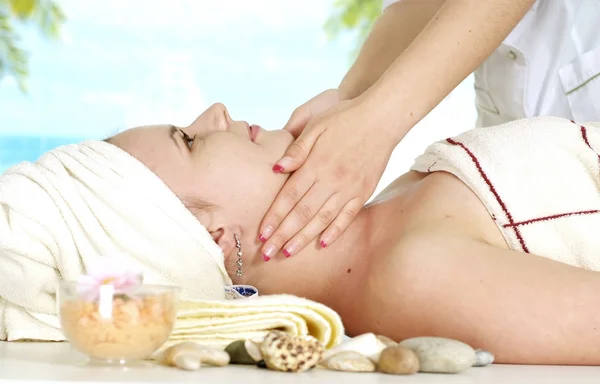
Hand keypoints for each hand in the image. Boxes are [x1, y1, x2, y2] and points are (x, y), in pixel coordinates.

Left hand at [258, 95, 397, 259]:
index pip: (289, 196)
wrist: (381, 118)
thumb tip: (276, 169)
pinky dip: (334, 231)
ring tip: (288, 253)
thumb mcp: (316, 125)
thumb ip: (296, 149)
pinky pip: (347, 216)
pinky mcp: (363, 192)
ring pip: (322, 219)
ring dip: (304, 238)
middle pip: (302, 213)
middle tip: (267, 253)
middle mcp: (331, 180)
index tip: (261, 234)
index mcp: (315, 164)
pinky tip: (322, 244)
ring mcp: (349, 188)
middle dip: (283, 235)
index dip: (274, 217)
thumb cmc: (344, 118)